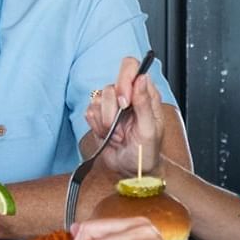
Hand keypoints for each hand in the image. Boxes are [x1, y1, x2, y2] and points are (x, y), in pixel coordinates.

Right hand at [83, 54, 164, 178]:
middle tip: (120, 125)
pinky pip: (89, 112)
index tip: (124, 101)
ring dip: (105, 121)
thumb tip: (141, 78)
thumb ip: (145, 103)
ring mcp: (112, 106)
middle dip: (112, 108)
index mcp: (145, 94)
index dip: (125, 79)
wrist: (132, 171)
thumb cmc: (147, 152)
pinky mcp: (99, 116)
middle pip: (111, 85)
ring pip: (97, 99)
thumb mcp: (150, 130)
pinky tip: (107, 135)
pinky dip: (96, 126)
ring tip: (117, 135)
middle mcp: (128, 96)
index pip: (132, 68)